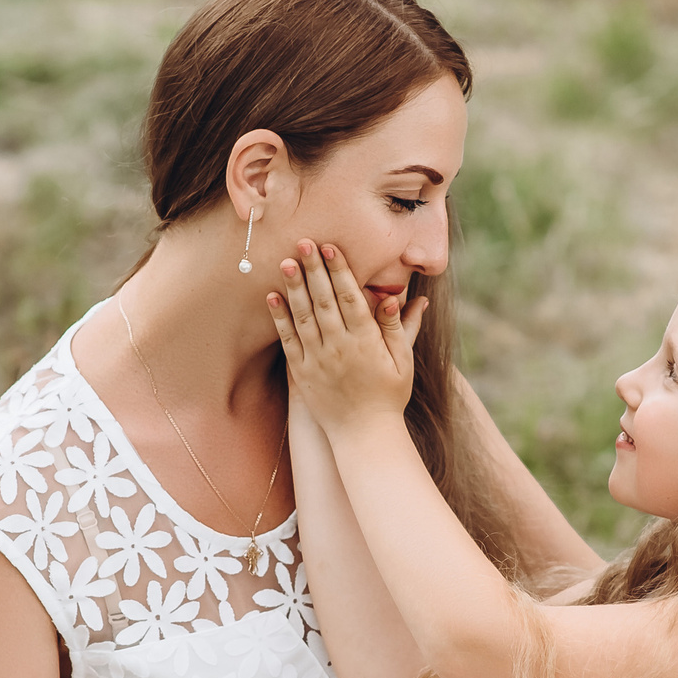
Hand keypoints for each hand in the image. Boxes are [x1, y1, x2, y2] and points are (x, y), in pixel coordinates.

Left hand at [268, 239, 424, 436]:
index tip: (330, 248)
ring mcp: (318, 360)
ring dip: (294, 288)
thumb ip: (400, 328)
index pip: (351, 298)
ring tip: (285, 261)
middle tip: (303, 242)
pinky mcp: (302, 373)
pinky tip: (272, 297)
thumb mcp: (402, 362)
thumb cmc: (389, 397)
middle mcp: (340, 347)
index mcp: (366, 341)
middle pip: (324, 301)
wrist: (364, 435)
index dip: (339, 271)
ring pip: (303, 317)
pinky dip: (280, 318)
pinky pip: (288, 341)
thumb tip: (405, 299)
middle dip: (313, 270)